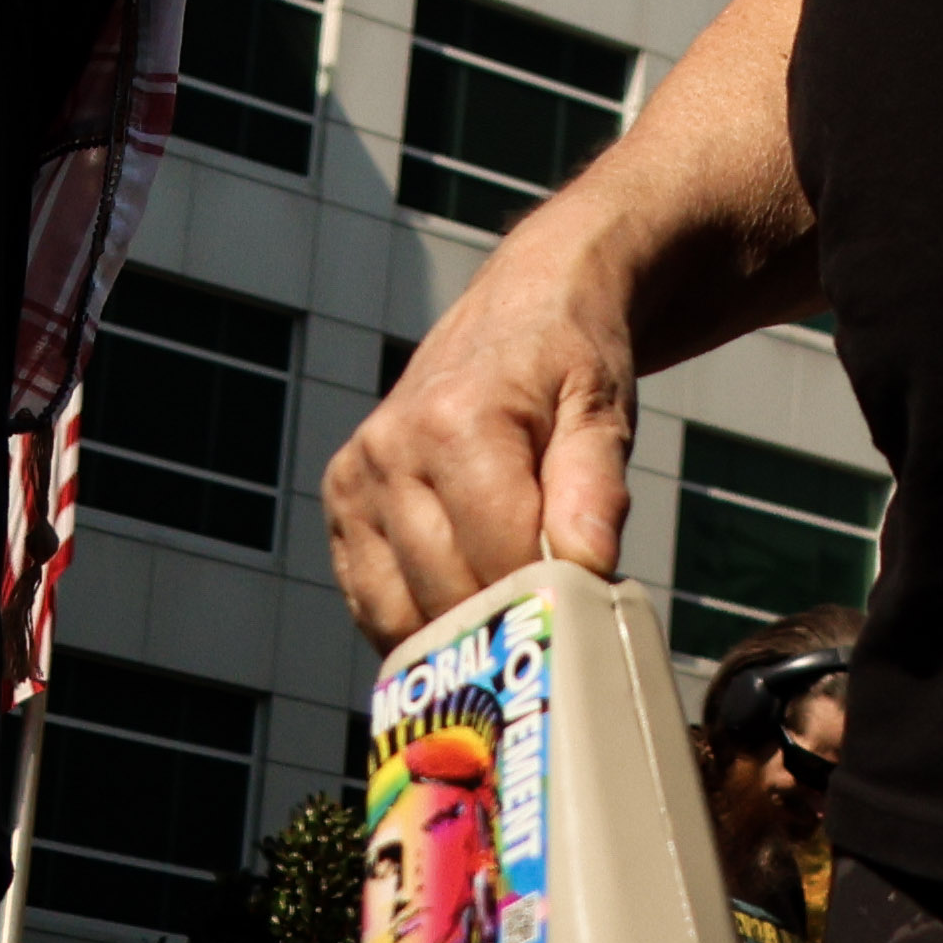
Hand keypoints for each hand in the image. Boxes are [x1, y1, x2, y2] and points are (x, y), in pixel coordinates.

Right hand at [322, 221, 639, 642]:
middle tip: (552, 621)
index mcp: (456, 422)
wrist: (519, 308)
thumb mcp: (601, 409)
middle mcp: (391, 449)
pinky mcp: (341, 500)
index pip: (500, 556)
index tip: (584, 613)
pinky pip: (369, 601)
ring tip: (508, 617)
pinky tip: (459, 612)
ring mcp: (357, 477)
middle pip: (446, 592)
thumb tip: (589, 567)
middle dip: (505, 621)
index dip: (548, 600)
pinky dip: (415, 622)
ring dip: (456, 634)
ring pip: (400, 612)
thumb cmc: (566, 362)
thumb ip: (596, 489)